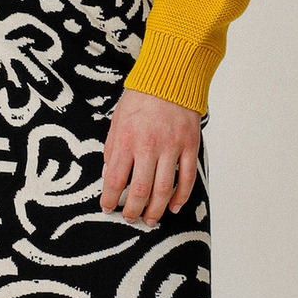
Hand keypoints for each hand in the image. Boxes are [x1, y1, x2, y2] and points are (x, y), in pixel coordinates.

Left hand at [100, 86, 201, 226]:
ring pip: (163, 189)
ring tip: (150, 221)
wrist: (171, 76)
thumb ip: (112, 149)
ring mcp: (171, 147)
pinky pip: (187, 178)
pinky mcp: (190, 146)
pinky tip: (174, 207)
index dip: (110, 199)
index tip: (108, 208)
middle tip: (131, 219)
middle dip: (133, 211)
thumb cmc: (141, 98)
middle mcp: (148, 146)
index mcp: (126, 139)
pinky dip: (181, 196)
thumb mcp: (117, 120)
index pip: (114, 179)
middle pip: (140, 190)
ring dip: (156, 210)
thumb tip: (108, 176)